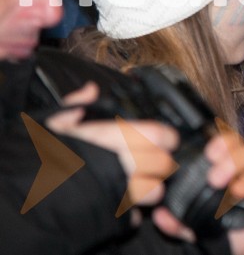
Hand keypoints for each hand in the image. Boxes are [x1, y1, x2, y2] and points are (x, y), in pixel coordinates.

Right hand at [45, 82, 179, 218]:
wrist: (15, 197)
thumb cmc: (36, 156)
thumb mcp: (51, 122)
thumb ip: (76, 104)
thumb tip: (91, 90)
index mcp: (114, 137)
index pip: (162, 135)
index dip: (163, 137)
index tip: (157, 138)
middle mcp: (124, 164)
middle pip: (164, 164)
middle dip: (158, 163)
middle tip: (145, 160)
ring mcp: (121, 193)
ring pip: (155, 192)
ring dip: (147, 188)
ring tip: (131, 182)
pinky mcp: (113, 217)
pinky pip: (135, 215)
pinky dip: (129, 210)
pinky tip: (114, 200)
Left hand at [153, 132, 243, 254]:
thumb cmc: (235, 234)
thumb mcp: (203, 229)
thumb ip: (183, 223)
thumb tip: (160, 216)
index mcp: (232, 174)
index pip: (228, 148)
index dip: (220, 145)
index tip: (207, 153)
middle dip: (230, 160)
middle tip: (215, 178)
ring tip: (235, 190)